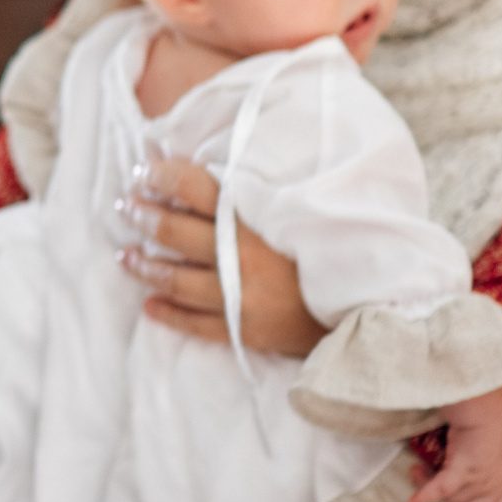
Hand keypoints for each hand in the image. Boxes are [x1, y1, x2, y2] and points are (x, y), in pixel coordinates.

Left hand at [117, 155, 328, 358]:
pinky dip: (169, 313)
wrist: (376, 310)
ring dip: (144, 265)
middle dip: (142, 215)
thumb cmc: (339, 248)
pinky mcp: (247, 331)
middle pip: (174, 231)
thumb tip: (210, 170)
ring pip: (175, 279)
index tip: (143, 171)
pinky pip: (196, 324)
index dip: (162, 176)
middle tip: (125, 206)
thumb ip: (257, 193)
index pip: (194, 188)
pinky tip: (149, 305)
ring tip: (125, 255)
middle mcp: (243, 257)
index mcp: (257, 220)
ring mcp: (242, 297)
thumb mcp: (302, 211)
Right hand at [412, 388, 501, 501]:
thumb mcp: (497, 444)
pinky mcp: (464, 470)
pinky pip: (442, 490)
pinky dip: (425, 495)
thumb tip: (475, 460)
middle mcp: (495, 485)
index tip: (458, 493)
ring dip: (429, 486)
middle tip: (432, 477)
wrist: (487, 404)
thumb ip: (491, 458)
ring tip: (416, 467)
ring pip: (449, 500)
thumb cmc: (489, 416)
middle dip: (447, 500)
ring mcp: (481, 480)